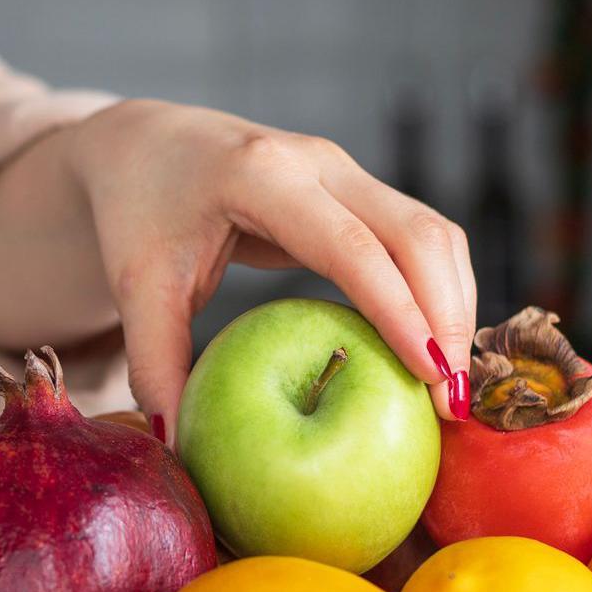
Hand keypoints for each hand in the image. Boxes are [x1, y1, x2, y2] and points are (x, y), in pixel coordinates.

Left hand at [59, 100, 475, 428]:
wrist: (146, 144)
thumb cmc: (138, 210)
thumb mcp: (137, 284)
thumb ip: (154, 362)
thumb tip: (176, 447)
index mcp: (261, 175)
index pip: (350, 246)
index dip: (399, 309)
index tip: (430, 377)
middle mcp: (317, 162)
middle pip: (418, 233)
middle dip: (448, 317)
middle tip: (453, 405)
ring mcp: (345, 171)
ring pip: (433, 233)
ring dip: (453, 308)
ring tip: (451, 392)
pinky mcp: (357, 190)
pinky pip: (419, 239)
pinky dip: (438, 293)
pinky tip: (434, 355)